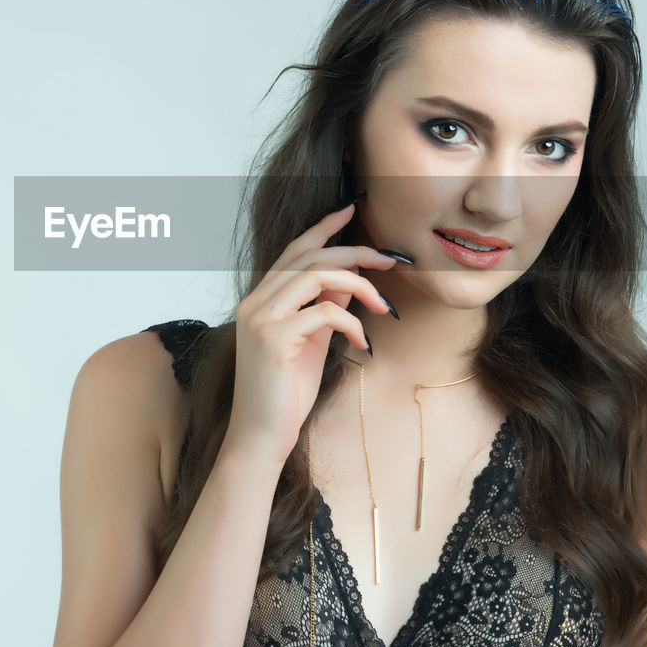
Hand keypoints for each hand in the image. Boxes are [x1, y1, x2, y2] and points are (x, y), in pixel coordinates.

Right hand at [225, 201, 396, 468]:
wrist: (260, 437)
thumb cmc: (285, 394)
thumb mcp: (311, 343)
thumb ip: (323, 308)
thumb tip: (348, 280)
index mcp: (261, 300)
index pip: (293, 251)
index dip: (323, 228)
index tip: (352, 210)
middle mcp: (255, 302)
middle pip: (308, 256)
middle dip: (355, 252)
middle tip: (391, 260)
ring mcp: (260, 319)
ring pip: (314, 276)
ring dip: (358, 284)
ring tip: (382, 305)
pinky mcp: (272, 339)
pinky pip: (322, 313)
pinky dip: (350, 322)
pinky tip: (361, 341)